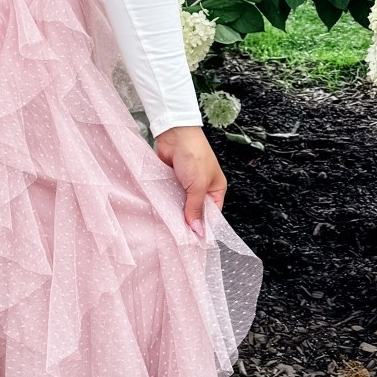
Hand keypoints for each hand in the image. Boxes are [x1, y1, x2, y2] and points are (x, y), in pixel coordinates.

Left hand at [155, 124, 226, 238]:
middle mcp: (202, 188)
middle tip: (179, 239)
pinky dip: (166, 204)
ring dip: (175, 213)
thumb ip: (196, 208)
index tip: (194, 242)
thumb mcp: (198, 185)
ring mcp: (186, 185)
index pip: (212, 215)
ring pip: (181, 206)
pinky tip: (160, 214)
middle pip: (196, 211)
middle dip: (188, 222)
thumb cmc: (194, 155)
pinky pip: (170, 197)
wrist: (174, 134)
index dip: (204, 227)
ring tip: (168, 230)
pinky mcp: (172, 181)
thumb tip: (198, 230)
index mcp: (216, 189)